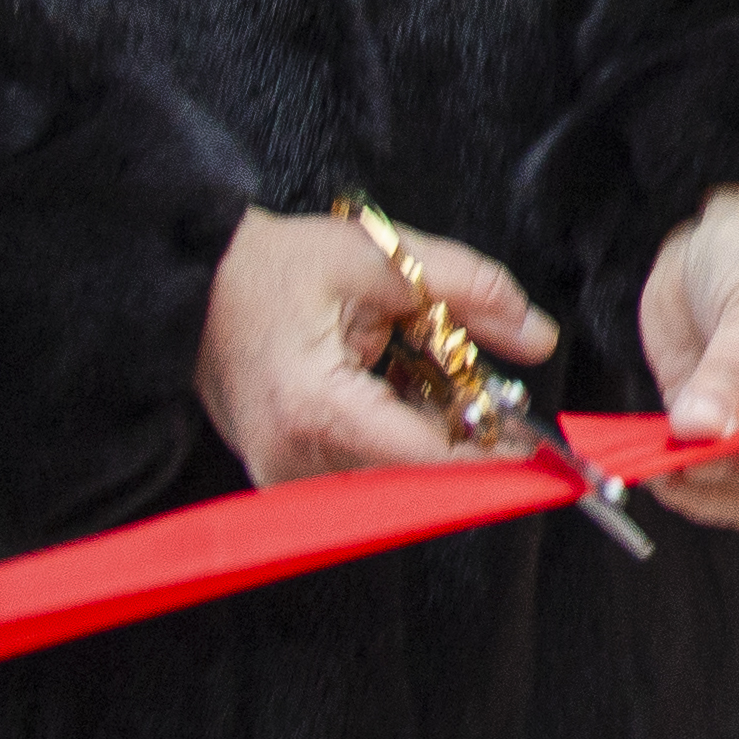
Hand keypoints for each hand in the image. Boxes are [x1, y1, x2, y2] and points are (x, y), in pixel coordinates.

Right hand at [196, 202, 549, 487]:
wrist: (191, 287)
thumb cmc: (271, 268)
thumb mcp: (380, 258)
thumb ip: (471, 292)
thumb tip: (539, 338)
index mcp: (316, 411)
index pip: (431, 459)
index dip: (496, 456)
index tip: (548, 448)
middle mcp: (296, 462)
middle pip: (419, 476)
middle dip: (469, 436)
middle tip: (495, 391)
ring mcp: (286, 477)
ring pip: (397, 480)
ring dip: (434, 436)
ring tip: (425, 369)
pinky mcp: (286, 476)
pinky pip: (367, 472)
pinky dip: (398, 435)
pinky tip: (396, 386)